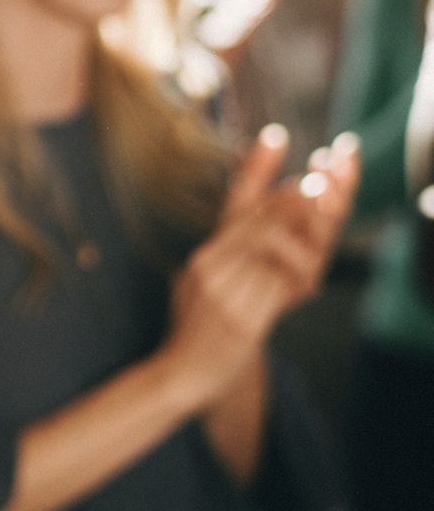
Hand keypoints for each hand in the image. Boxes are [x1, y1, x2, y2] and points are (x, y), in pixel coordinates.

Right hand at [162, 125, 358, 405]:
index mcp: (204, 254)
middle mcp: (210, 265)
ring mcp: (224, 290)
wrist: (182, 374)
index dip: (257, 167)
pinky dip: (300, 276)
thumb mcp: (205, 282)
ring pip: (273, 248)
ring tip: (325, 221)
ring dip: (306, 232)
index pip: (233, 202)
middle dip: (298, 197)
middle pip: (261, 219)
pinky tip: (310, 276)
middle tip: (326, 177)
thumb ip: (233, 255)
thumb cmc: (199, 329)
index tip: (277, 136)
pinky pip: (278, 288)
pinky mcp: (242, 319)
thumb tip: (270, 221)